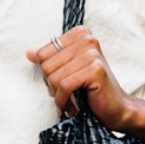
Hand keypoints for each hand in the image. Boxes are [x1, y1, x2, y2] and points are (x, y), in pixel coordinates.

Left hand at [27, 27, 142, 129]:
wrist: (115, 108)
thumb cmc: (91, 90)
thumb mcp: (68, 70)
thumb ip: (50, 59)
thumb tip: (29, 53)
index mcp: (80, 34)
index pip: (42, 53)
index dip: (47, 73)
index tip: (60, 82)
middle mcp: (87, 39)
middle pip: (46, 65)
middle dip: (51, 85)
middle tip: (65, 94)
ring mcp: (92, 54)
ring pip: (53, 77)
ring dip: (58, 96)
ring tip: (70, 101)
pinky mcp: (95, 70)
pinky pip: (64, 86)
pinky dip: (63, 101)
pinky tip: (71, 107)